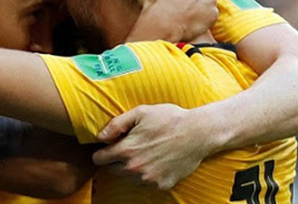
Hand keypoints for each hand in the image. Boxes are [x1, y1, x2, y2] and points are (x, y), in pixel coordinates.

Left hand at [93, 104, 215, 189]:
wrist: (197, 133)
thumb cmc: (169, 119)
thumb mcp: (140, 112)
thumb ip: (116, 124)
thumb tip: (100, 137)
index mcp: (126, 150)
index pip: (99, 159)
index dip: (102, 152)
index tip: (109, 147)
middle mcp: (135, 168)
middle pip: (111, 171)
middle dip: (116, 160)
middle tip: (130, 148)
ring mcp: (148, 179)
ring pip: (127, 178)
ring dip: (130, 169)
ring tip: (144, 153)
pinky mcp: (161, 185)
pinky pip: (145, 183)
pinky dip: (147, 175)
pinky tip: (156, 161)